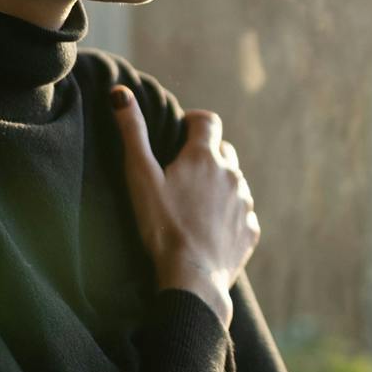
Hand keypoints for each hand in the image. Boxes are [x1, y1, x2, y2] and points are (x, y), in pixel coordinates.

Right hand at [111, 86, 258, 329]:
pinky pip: (242, 214)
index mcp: (205, 157)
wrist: (192, 279)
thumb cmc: (162, 227)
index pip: (208, 121)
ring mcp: (245, 203)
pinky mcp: (251, 230)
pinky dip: (229, 215)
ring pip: (234, 182)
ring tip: (194, 206)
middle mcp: (232, 175)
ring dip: (219, 186)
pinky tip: (209, 230)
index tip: (182, 132)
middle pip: (224, 151)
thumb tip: (120, 93)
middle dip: (207, 154)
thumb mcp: (140, 177)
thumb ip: (132, 133)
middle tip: (183, 174)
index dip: (194, 122)